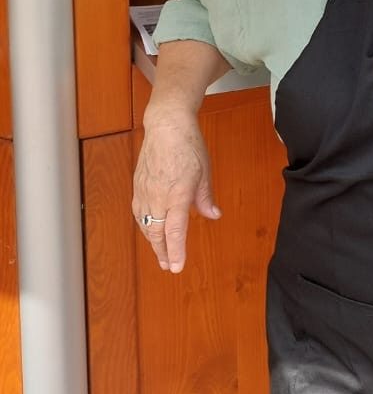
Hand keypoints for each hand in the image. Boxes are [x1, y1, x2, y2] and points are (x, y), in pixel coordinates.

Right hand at [131, 113, 220, 273]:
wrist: (166, 126)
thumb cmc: (188, 145)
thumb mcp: (204, 172)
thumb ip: (205, 197)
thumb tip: (213, 215)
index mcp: (177, 195)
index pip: (175, 231)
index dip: (176, 251)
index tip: (177, 267)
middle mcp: (157, 197)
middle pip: (157, 233)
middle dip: (163, 252)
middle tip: (169, 266)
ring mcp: (145, 192)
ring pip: (146, 225)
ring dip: (153, 241)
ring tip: (161, 253)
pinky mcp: (138, 186)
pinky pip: (139, 213)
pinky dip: (145, 225)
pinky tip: (150, 230)